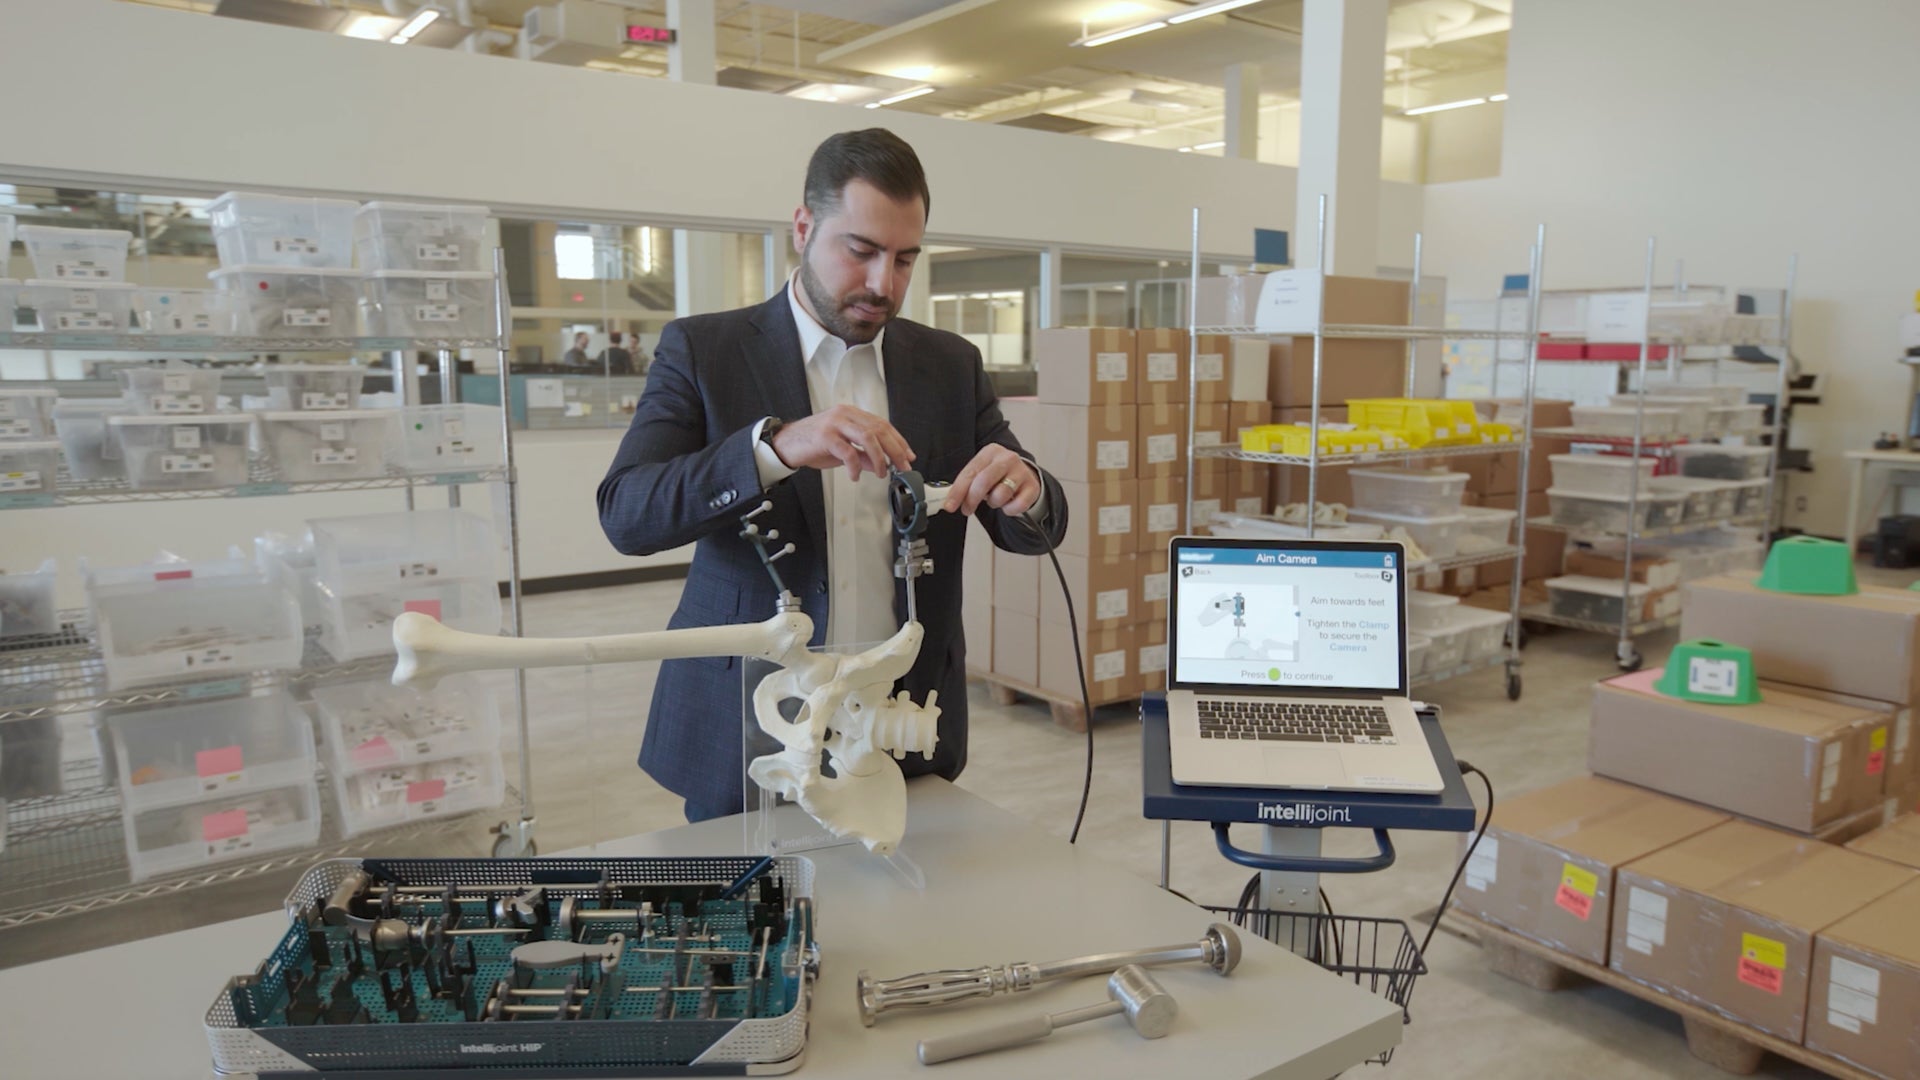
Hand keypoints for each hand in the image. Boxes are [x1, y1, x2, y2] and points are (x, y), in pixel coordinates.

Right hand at [769, 405, 914, 480]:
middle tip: (901, 466)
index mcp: (852, 414)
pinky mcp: (825, 436)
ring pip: (868, 437)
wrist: (786, 444)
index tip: (908, 455)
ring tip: (881, 473)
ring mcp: (835, 423)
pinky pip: (848, 451)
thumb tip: (882, 464)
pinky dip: (855, 466)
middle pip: (879, 430)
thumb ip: (863, 455)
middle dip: (895, 450)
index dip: (898, 441)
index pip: (882, 425)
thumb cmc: (813, 444)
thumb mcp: (843, 450)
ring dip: (879, 458)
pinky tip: (855, 476)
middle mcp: (845, 414)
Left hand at [949, 445, 1038, 516]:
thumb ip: (966, 483)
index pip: (970, 472)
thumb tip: (948, 500)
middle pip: (984, 481)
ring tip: (995, 499)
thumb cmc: (998, 476)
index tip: (949, 506)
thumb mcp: (981, 472)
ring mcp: (1022, 472)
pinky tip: (1008, 504)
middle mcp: (1007, 458)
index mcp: (991, 452)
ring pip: (1000, 495)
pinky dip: (1009, 510)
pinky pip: (1016, 505)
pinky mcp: (1032, 487)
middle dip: (972, 499)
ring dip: (994, 503)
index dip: (958, 491)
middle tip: (967, 509)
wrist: (1025, 475)